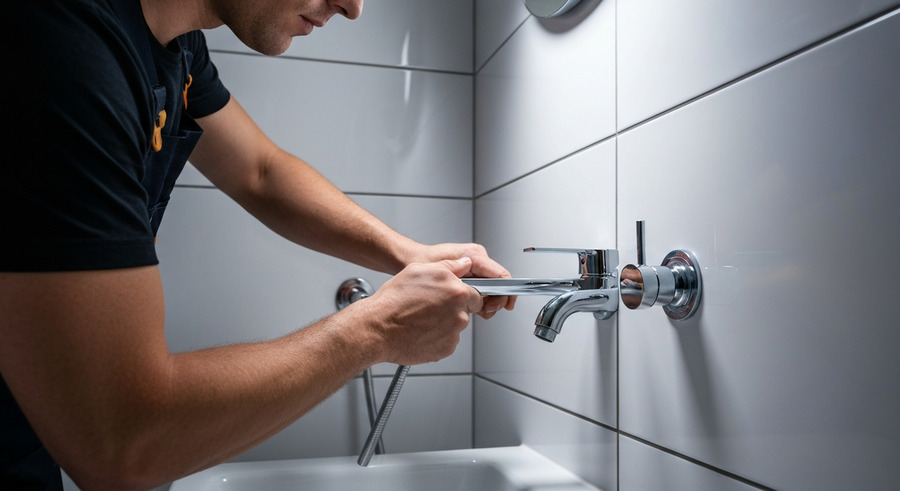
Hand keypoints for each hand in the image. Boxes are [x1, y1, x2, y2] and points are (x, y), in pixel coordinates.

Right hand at [366, 257, 482, 364]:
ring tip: (421, 319)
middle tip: (430, 307)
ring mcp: (453, 333)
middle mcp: (459, 313)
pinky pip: (446, 341)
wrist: (378, 328)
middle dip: (453, 309)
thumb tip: (464, 264)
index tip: (450, 297)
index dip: (462, 295)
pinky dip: (437, 338)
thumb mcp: (419, 269)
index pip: (476, 294)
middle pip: (466, 311)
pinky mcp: (445, 349)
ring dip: (444, 323)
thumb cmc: (394, 300)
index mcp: (457, 291)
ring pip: (455, 327)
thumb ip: (449, 266)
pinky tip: (420, 331)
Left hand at [408, 243, 516, 318]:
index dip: (507, 292)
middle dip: (494, 301)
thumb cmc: (421, 262)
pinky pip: (481, 288)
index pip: (501, 275)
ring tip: (476, 311)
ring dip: (486, 303)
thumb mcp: (441, 273)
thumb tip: (480, 295)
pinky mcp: (469, 274)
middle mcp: (476, 260)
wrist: (409, 259)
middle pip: (498, 284)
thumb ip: (462, 283)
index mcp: (474, 256)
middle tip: (485, 312)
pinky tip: (470, 307)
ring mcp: (474, 267)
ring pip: (491, 288)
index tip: (507, 305)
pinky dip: (478, 300)